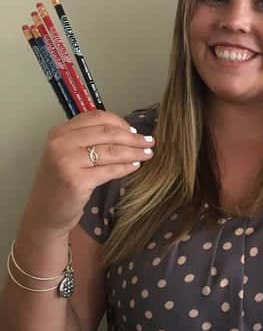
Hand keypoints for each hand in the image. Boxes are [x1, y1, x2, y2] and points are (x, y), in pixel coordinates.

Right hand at [19, 110, 154, 237]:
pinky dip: (126, 167)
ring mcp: (67, 161)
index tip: (135, 131)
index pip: (96, 117)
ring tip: (147, 154)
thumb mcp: (68, 154)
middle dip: (132, 137)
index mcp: (60, 132)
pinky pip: (109, 170)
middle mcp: (61, 143)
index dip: (120, 123)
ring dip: (134, 152)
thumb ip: (89, 140)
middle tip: (149, 142)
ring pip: (111, 151)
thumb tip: (128, 132)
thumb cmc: (61, 182)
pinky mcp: (76, 180)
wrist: (45, 213)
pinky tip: (135, 166)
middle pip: (107, 133)